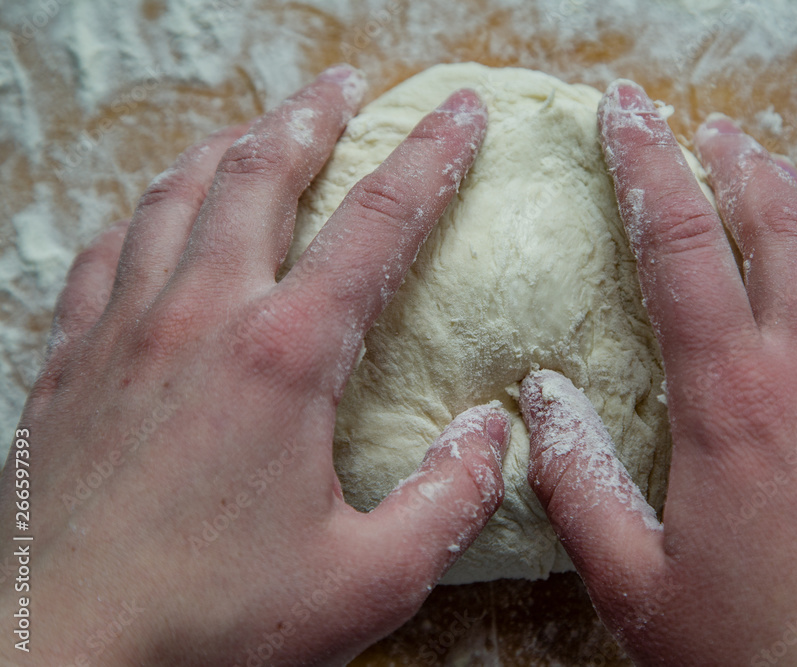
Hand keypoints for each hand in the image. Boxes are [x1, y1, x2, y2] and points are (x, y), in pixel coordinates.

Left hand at [0, 65, 508, 665]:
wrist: (54, 656)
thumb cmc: (207, 624)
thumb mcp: (366, 582)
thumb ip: (448, 502)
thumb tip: (494, 435)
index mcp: (282, 357)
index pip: (377, 223)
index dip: (430, 157)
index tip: (459, 112)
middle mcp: (198, 319)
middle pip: (261, 174)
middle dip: (313, 115)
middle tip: (347, 83)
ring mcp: (122, 333)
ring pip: (176, 196)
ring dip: (228, 148)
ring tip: (262, 126)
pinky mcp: (69, 365)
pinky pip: (106, 253)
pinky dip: (143, 214)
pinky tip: (157, 217)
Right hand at [519, 80, 796, 665]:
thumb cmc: (765, 658)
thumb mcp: (639, 587)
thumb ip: (579, 484)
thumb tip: (538, 400)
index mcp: (736, 401)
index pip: (682, 245)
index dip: (647, 166)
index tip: (626, 114)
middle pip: (783, 224)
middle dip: (738, 162)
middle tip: (709, 131)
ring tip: (780, 175)